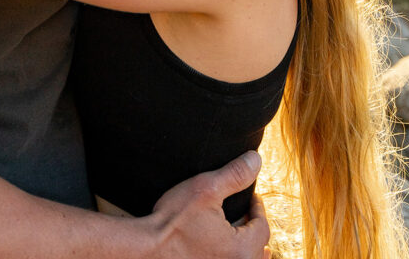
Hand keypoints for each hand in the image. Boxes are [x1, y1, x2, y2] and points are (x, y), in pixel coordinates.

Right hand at [149, 151, 271, 257]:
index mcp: (241, 251)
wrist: (146, 249)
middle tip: (244, 211)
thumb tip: (256, 159)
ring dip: (245, 245)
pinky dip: (231, 254)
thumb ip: (234, 175)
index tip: (251, 196)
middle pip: (257, 247)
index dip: (258, 208)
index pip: (262, 227)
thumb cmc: (173, 221)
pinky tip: (220, 245)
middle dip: (253, 227)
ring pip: (246, 258)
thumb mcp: (205, 189)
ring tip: (235, 230)